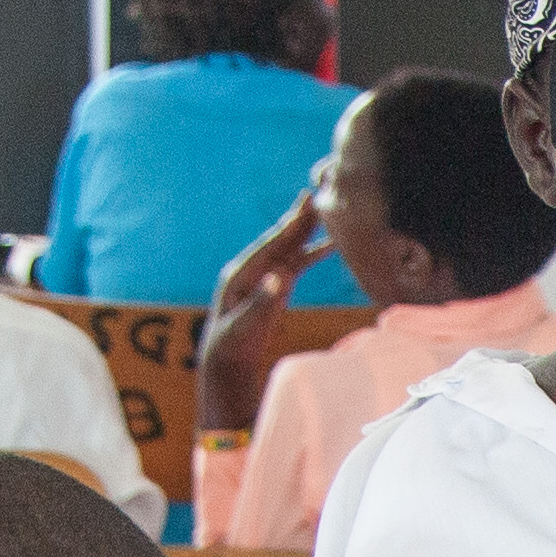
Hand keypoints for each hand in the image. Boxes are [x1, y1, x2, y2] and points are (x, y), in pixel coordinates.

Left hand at [198, 190, 330, 431]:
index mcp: (241, 274)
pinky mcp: (274, 287)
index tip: (306, 205)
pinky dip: (311, 254)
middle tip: (317, 196)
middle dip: (299, 220)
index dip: (290, 226)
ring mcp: (264, 277)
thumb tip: (279, 277)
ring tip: (328, 216)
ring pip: (290, 250)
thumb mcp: (245, 326)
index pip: (271, 244)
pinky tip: (328, 247)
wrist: (227, 360)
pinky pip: (296, 265)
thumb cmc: (232, 345)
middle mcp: (252, 269)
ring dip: (308, 233)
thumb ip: (262, 302)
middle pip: (281, 241)